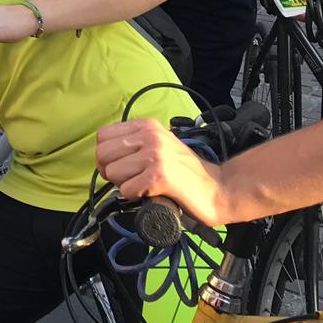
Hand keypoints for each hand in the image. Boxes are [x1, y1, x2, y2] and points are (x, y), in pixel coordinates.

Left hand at [95, 118, 230, 224]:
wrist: (220, 189)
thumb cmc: (187, 172)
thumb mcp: (159, 146)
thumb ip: (135, 144)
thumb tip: (104, 157)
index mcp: (147, 125)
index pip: (102, 137)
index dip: (107, 156)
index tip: (122, 167)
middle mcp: (149, 135)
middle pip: (103, 155)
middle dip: (112, 173)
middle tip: (132, 181)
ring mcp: (155, 154)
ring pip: (112, 173)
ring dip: (125, 185)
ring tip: (146, 186)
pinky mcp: (159, 175)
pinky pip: (127, 190)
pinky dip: (136, 197)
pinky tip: (153, 193)